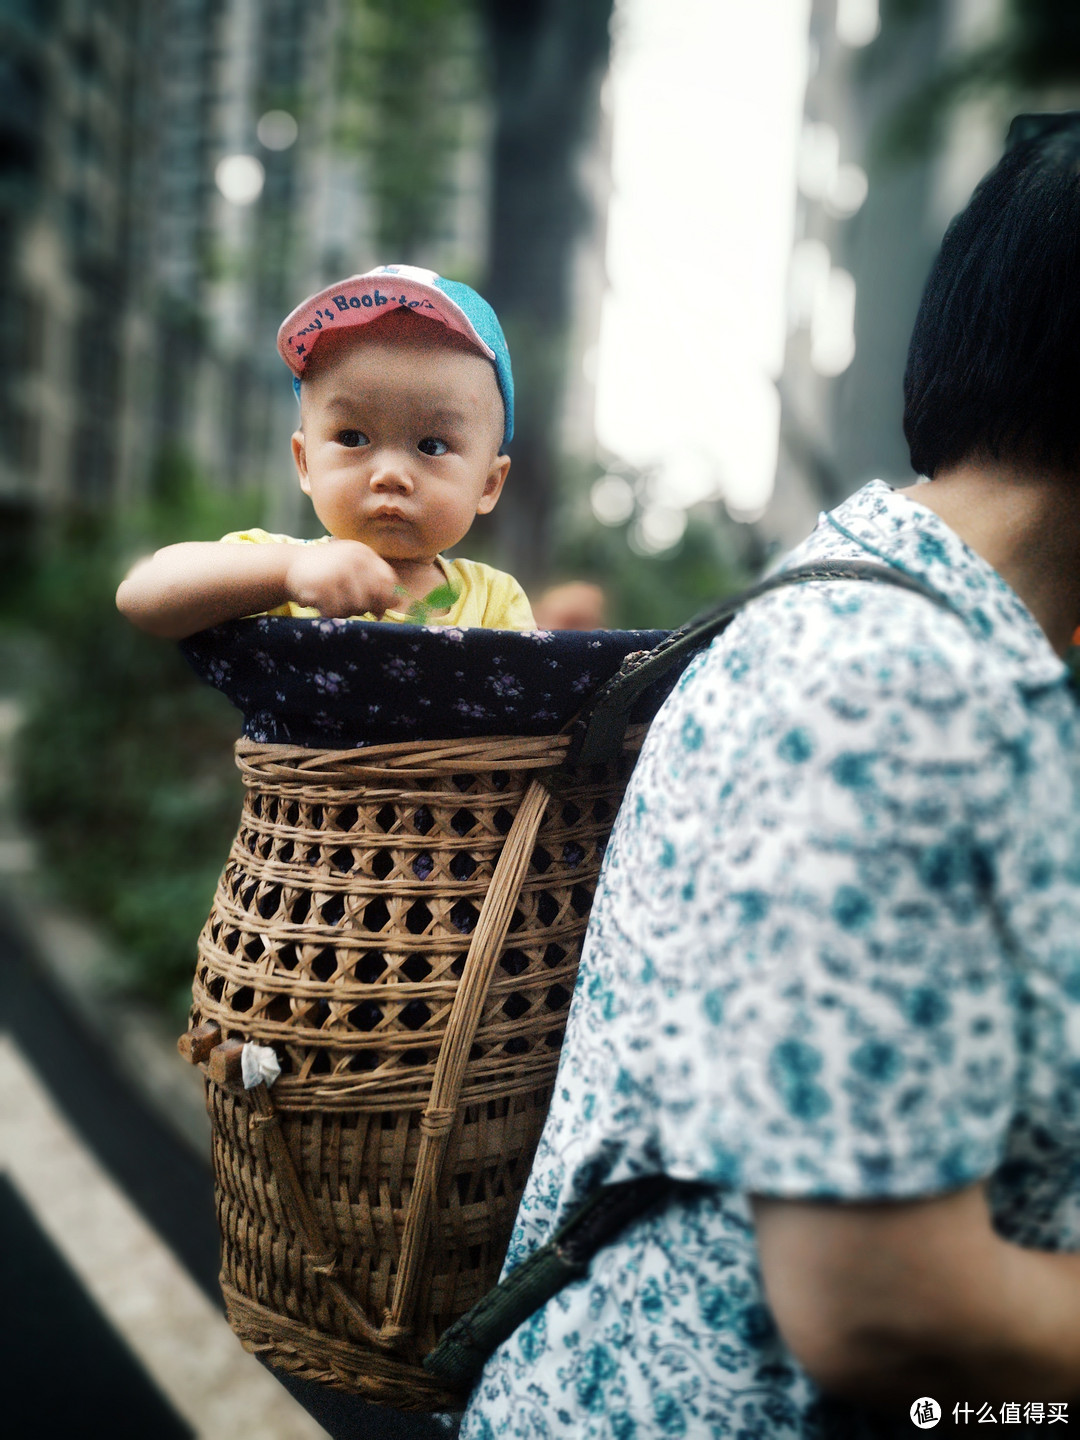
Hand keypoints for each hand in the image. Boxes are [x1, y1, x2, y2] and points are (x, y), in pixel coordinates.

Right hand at [283, 540, 398, 617]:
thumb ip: (375, 583)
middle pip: (372, 596)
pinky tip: (321, 606)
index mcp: (362, 553)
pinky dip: (330, 613)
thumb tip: (400, 602)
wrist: (287, 565)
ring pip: (355, 606)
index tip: (377, 612)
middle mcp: (352, 558)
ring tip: (332, 606)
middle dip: (363, 609)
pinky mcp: (320, 583)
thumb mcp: (352, 570)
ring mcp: (337, 569)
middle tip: (349, 610)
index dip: (386, 599)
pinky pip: (335, 610)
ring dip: (345, 612)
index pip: (387, 580)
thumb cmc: (326, 571)